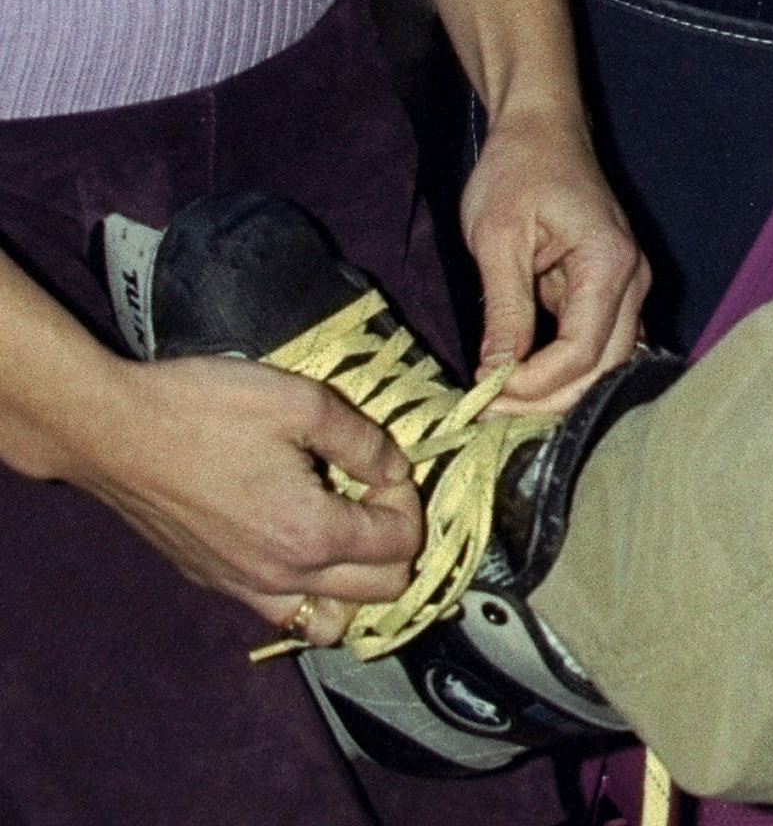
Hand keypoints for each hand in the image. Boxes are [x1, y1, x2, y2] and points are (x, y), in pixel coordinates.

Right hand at [67, 348, 419, 643]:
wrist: (112, 431)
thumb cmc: (204, 410)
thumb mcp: (305, 403)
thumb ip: (364, 442)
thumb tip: (395, 468)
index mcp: (310, 535)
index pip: (401, 545)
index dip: (408, 500)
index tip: (385, 466)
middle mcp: (278, 577)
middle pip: (380, 594)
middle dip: (394, 543)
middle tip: (373, 494)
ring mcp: (240, 586)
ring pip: (327, 620)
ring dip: (354, 581)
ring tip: (346, 528)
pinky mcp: (211, 580)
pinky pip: (279, 610)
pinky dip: (307, 589)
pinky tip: (298, 537)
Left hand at [458, 105, 649, 412]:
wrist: (542, 129)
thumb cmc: (517, 170)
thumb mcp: (497, 239)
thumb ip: (504, 310)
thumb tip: (495, 377)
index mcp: (609, 263)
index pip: (582, 352)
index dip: (533, 385)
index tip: (483, 394)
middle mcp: (632, 279)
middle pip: (603, 368)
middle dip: (546, 399)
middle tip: (487, 409)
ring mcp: (626, 285)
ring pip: (604, 363)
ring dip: (556, 390)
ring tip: (499, 398)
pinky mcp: (609, 288)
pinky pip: (595, 344)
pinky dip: (562, 369)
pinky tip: (521, 377)